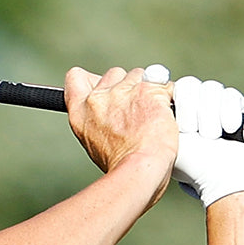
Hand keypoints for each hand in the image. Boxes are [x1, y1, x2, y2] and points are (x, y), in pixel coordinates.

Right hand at [65, 66, 177, 188]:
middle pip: (113, 73)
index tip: (105, 90)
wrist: (139, 170)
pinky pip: (164, 83)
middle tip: (135, 112)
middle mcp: (98, 99)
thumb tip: (111, 114)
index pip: (75, 78)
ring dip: (148, 90)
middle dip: (126, 86)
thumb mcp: (94, 144)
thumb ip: (99, 121)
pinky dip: (167, 97)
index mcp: (80, 114)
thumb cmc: (120, 168)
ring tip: (151, 118)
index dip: (93, 81)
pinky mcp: (149, 90)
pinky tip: (165, 117)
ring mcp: (123, 92)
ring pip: (140, 75)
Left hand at [169, 73, 243, 206]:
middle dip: (194, 110)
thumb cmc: (195, 167)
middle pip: (191, 86)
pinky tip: (229, 129)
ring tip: (213, 137)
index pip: (174, 90)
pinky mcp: (240, 106)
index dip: (181, 104)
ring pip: (210, 89)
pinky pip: (230, 95)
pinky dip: (228, 111)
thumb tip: (151, 96)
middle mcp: (196, 109)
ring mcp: (218, 106)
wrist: (229, 178)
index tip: (186, 129)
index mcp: (176, 116)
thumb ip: (158, 120)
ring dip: (211, 114)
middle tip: (198, 134)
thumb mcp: (170, 144)